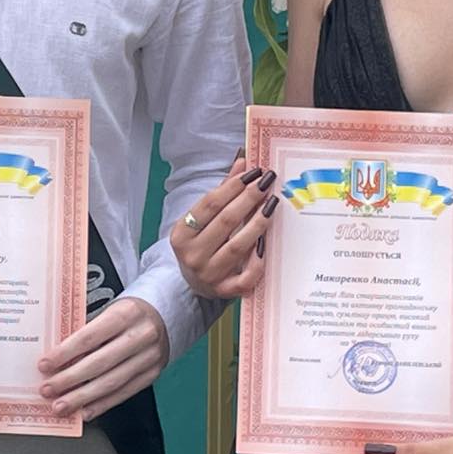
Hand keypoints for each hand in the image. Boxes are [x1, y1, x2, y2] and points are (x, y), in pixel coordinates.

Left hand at [38, 297, 168, 422]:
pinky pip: (124, 393)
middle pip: (100, 363)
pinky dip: (102, 405)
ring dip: (83, 398)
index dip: (65, 353)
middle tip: (48, 389)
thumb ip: (88, 331)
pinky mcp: (152, 374)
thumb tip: (57, 359)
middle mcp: (140, 336)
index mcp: (125, 314)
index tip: (45, 365)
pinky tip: (85, 411)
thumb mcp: (110, 311)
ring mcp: (149, 357)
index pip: (90, 336)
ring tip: (62, 405)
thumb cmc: (127, 314)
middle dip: (70, 379)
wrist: (165, 315)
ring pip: (112, 382)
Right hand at [169, 155, 277, 298]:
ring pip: (237, 247)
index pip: (209, 205)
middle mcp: (192, 255)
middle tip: (267, 182)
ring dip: (257, 223)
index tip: (252, 172)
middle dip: (248, 199)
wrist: (194, 282)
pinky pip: (245, 277)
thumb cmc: (200, 242)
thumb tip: (243, 162)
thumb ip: (223, 191)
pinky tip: (267, 243)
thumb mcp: (202, 218)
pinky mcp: (224, 291)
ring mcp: (208, 275)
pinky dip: (257, 261)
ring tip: (272, 205)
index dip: (232, 187)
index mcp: (181, 234)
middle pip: (225, 222)